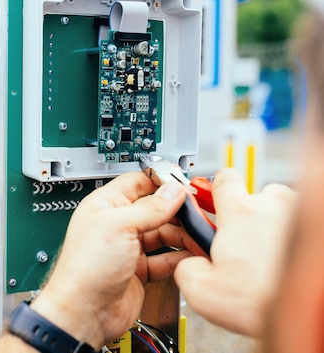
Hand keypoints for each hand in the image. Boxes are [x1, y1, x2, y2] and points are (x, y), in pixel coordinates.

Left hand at [30, 172, 199, 348]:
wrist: (85, 312)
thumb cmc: (86, 268)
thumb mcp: (119, 227)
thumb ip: (149, 208)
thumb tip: (172, 191)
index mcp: (105, 206)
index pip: (137, 183)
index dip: (161, 182)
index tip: (183, 184)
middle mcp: (117, 225)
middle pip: (155, 209)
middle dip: (177, 211)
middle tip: (197, 214)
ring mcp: (128, 248)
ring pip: (163, 234)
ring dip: (182, 235)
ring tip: (198, 236)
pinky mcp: (139, 271)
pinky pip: (165, 259)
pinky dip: (179, 258)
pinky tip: (190, 256)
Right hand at [174, 168, 295, 337]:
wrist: (301, 316)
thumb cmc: (262, 303)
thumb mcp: (200, 289)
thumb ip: (185, 266)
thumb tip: (190, 264)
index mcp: (240, 210)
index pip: (224, 178)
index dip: (216, 190)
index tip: (212, 202)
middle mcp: (274, 204)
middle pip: (256, 195)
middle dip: (249, 216)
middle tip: (242, 242)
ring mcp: (300, 214)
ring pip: (282, 210)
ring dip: (273, 226)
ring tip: (267, 255)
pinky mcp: (317, 228)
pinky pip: (300, 225)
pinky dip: (291, 239)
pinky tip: (284, 261)